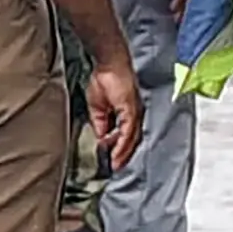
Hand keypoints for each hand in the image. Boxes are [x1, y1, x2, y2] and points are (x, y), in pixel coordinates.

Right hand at [84, 59, 140, 176]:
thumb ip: (101, 123)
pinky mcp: (131, 109)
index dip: (119, 148)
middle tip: (115, 167)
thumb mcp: (98, 107)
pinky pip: (129, 131)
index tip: (111, 159)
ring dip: (123, 153)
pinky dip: (123, 143)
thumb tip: (101, 138)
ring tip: (116, 164)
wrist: (108, 64)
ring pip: (131, 138)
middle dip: (123, 155)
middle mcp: (134, 114)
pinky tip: (116, 152)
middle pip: (131, 139)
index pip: (126, 135)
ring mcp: (134, 112)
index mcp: (127, 113)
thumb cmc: (104, 80)